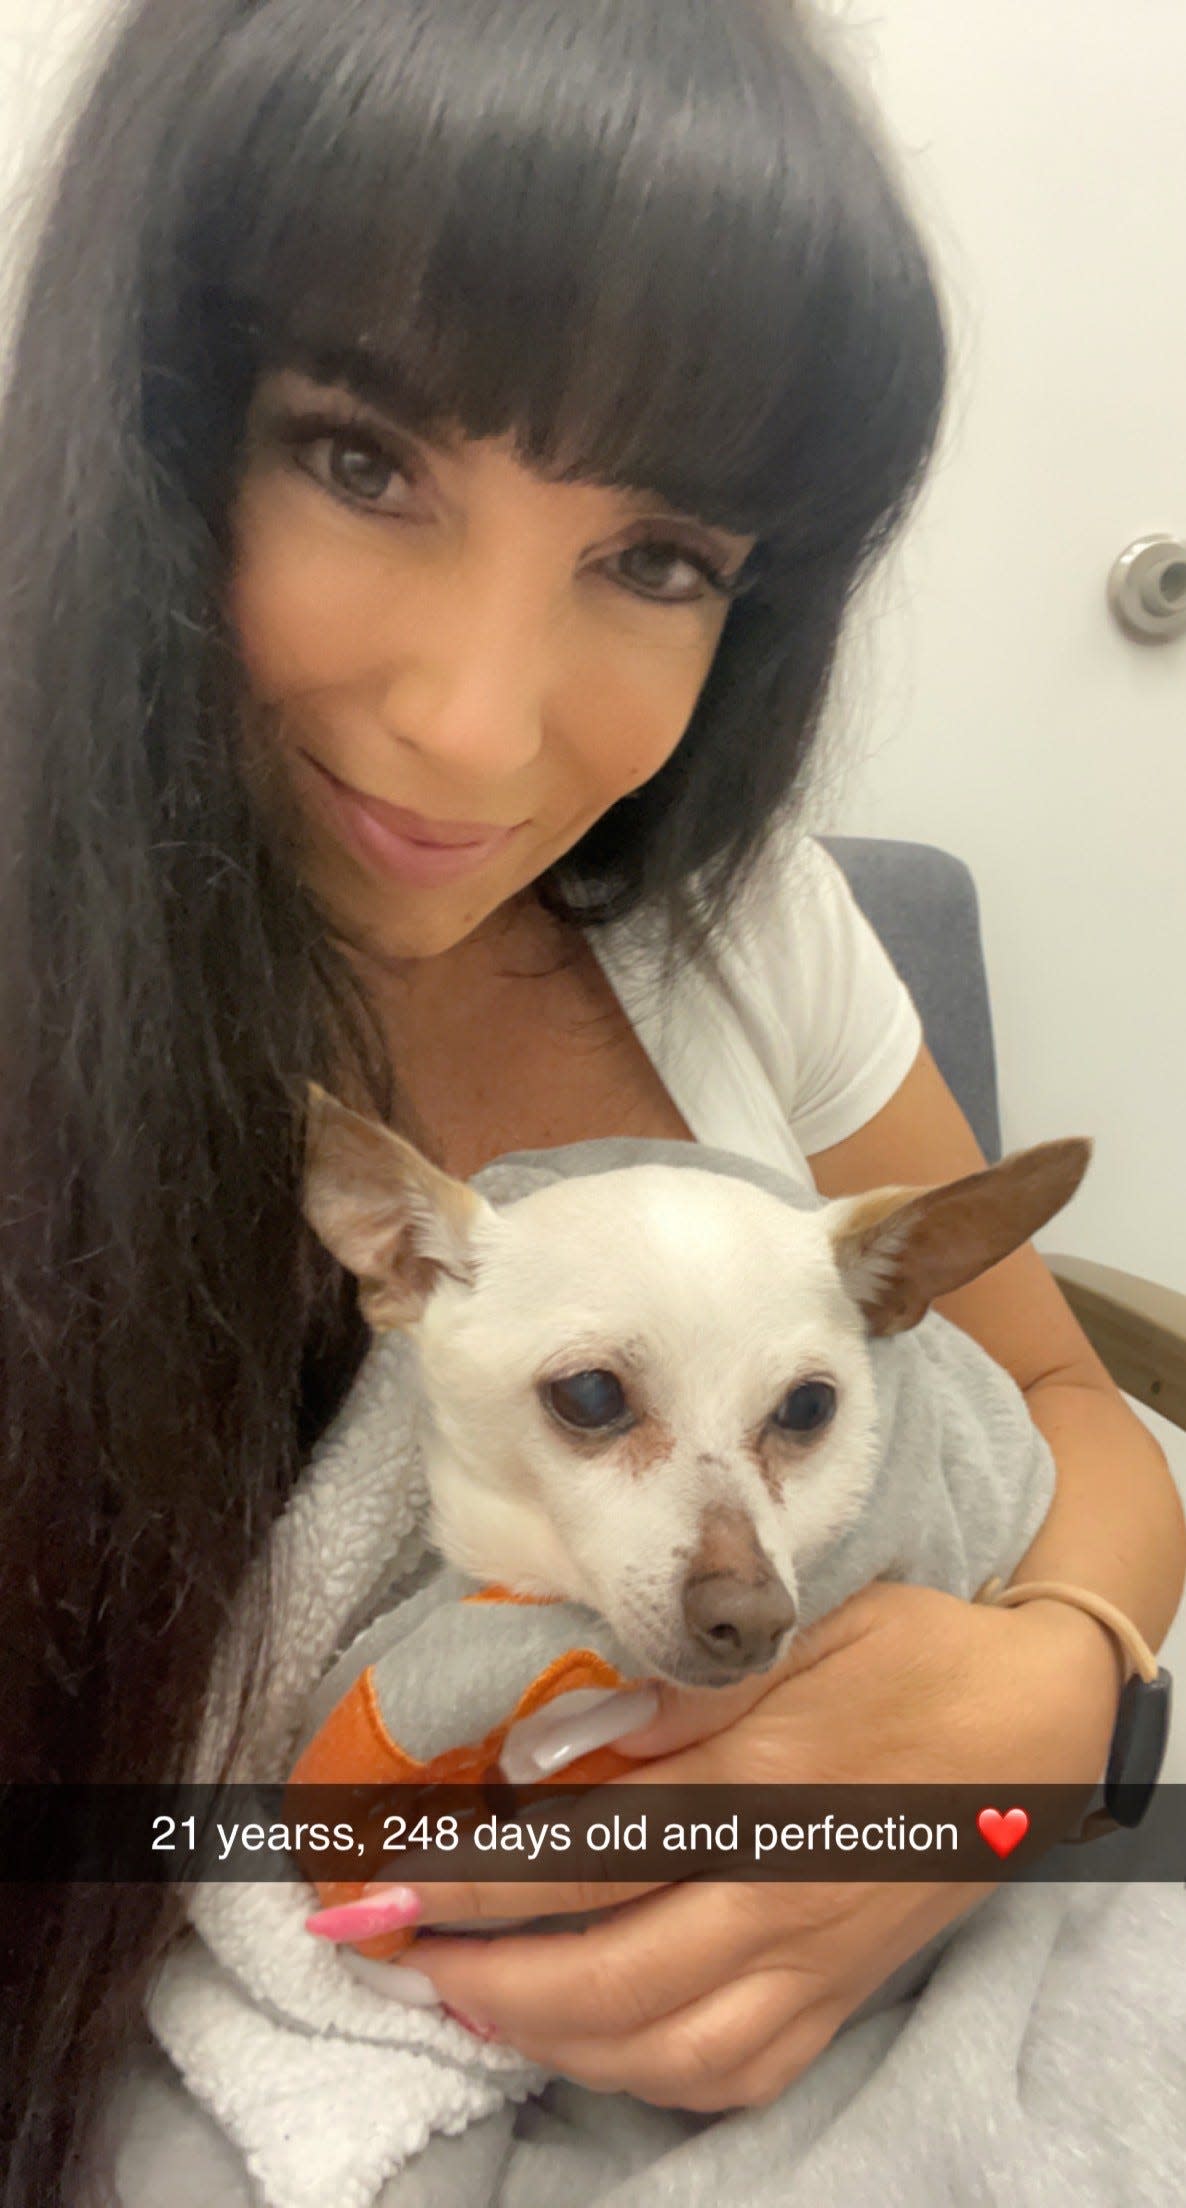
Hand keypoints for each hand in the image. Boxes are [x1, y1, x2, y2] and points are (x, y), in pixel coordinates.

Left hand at [330, 1582, 1121, 2107]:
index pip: (587, 1858)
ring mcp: (815, 1960)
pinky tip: (588, 2040)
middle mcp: (782, 1896)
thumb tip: (550, 1736)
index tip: (381, 1885)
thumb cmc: (912, 1652)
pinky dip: (643, 2072)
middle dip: (482, 1978)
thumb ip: (676, 1688)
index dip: (471, 1883)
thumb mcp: (800, 1627)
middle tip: (394, 1953)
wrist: (1041, 1720)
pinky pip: (733, 2071)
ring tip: (469, 1996)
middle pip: (609, 1977)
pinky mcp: (841, 1995)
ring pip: (664, 2047)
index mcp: (762, 1790)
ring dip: (549, 2035)